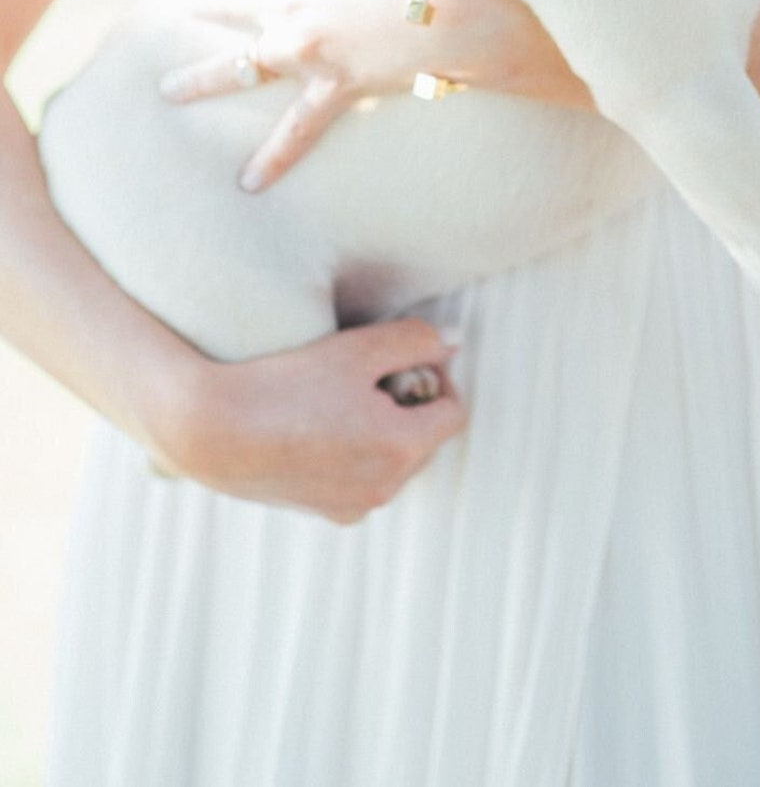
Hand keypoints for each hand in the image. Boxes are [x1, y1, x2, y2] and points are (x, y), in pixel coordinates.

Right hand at [157, 318, 465, 522]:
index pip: (452, 412)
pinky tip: (316, 427)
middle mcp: (385, 488)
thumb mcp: (358, 348)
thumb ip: (417, 340)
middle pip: (424, 438)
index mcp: (401, 448)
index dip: (434, 377)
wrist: (209, 430)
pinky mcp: (325, 512)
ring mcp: (354, 506)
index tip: (400, 359)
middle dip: (408, 404)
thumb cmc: (286, 383)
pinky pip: (361, 479)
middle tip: (365, 377)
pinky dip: (353, 453)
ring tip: (336, 401)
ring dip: (381, 430)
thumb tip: (457, 343)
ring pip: (393, 459)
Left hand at [160, 0, 588, 189]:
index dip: (219, 2)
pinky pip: (302, 131)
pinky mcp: (348, 90)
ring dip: (217, 100)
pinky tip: (251, 181)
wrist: (459, 5)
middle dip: (205, 70)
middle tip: (168, 90)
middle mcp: (297, 28)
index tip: (189, 9)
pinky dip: (276, 156)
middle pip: (242, 50)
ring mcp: (319, 63)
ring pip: (256, 85)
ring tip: (188, 124)